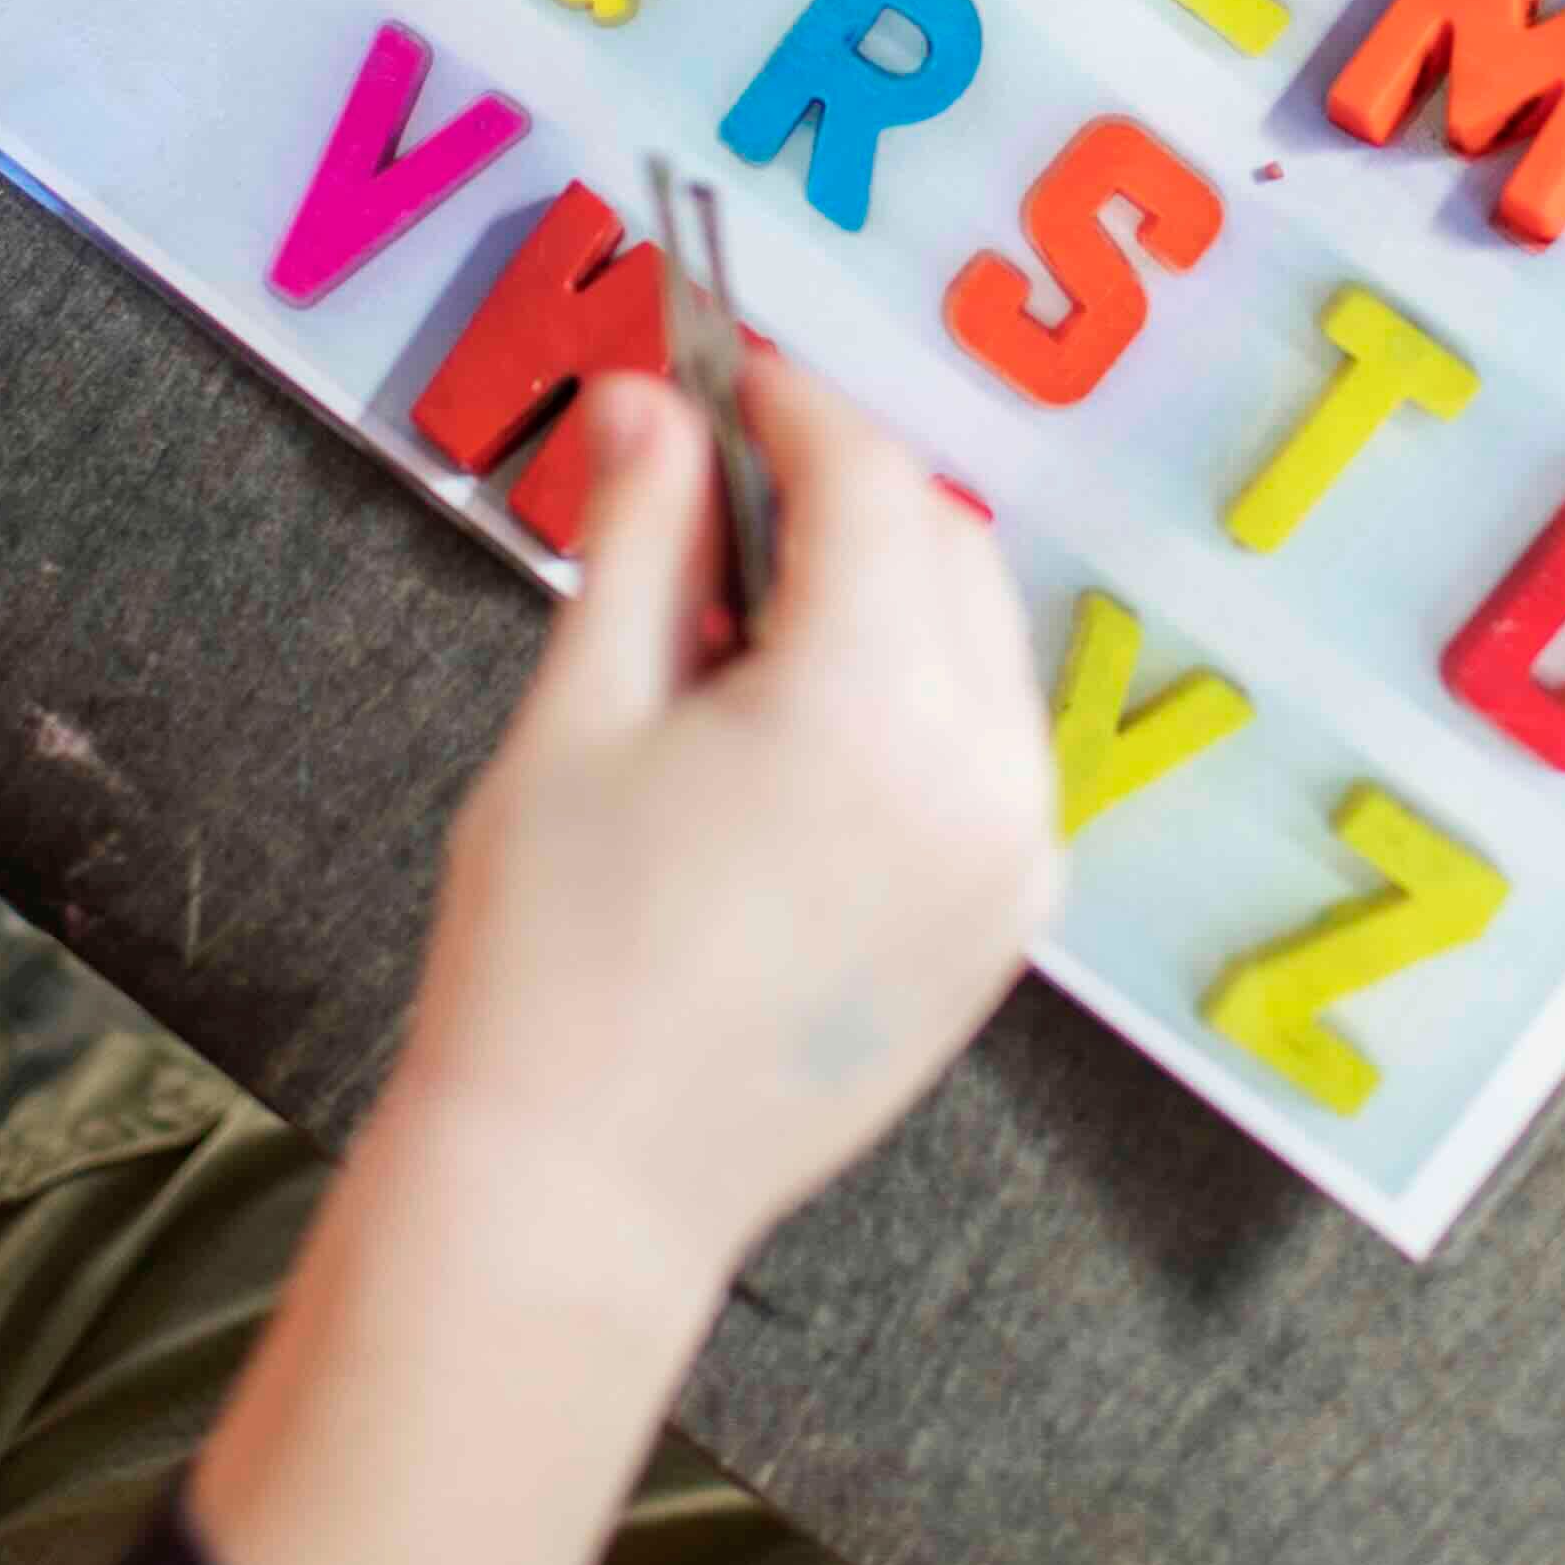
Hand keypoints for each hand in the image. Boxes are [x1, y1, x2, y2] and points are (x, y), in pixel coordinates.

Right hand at [387, 361, 1059, 1293]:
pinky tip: (799, 722)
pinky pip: (992, 745)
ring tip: (737, 624)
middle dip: (840, 491)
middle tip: (713, 485)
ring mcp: (1014, 859)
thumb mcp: (580, 713)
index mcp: (870, 714)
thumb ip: (641, 536)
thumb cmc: (551, 964)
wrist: (581, 1189)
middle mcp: (981, 779)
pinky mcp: (1007, 920)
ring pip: (980, 641)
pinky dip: (919, 692)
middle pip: (944, 547)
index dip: (789, 406)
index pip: (866, 484)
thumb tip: (652, 400)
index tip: (720, 375)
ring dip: (885, 588)